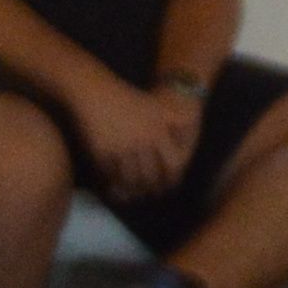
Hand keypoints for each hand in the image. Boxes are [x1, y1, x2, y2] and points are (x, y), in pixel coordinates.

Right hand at [73, 77, 194, 196]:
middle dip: (150, 189)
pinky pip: (110, 174)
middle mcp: (141, 140)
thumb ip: (175, 118)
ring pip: (130, 178)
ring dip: (131, 190)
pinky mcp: (102, 151)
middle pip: (151, 175)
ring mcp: (121, 147)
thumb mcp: (155, 105)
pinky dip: (112, 184)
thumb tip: (192, 124)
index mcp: (157, 130)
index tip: (168, 186)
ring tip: (131, 195)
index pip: (173, 164)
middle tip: (148, 195)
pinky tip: (113, 188)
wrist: (95, 92)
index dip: (172, 179)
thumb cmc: (127, 99)